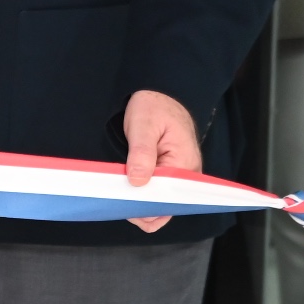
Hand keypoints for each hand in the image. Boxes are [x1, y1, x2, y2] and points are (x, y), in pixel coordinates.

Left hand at [122, 89, 201, 231]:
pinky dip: (142, 196)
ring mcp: (179, 176)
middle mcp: (187, 175)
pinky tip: (126, 193)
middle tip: (116, 200)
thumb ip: (142, 153)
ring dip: (140, 203)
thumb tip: (137, 181)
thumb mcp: (144, 125)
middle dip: (141, 208)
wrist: (160, 94)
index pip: (168, 199)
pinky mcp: (169, 174)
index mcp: (185, 164)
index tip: (123, 204)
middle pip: (166, 206)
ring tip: (119, 196)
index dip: (146, 207)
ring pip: (161, 203)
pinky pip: (158, 193)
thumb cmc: (154, 106)